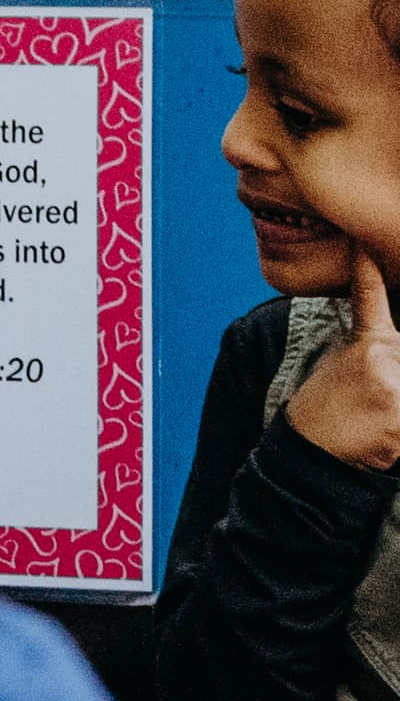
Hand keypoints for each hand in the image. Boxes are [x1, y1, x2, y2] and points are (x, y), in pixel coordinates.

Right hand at [291, 256, 399, 470]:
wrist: (310, 451)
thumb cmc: (328, 405)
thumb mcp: (342, 360)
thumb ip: (375, 341)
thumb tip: (395, 334)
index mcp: (369, 342)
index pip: (371, 296)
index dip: (367, 270)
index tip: (363, 249)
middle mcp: (386, 362)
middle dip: (397, 369)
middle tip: (381, 384)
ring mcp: (396, 394)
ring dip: (399, 402)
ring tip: (382, 412)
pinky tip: (386, 433)